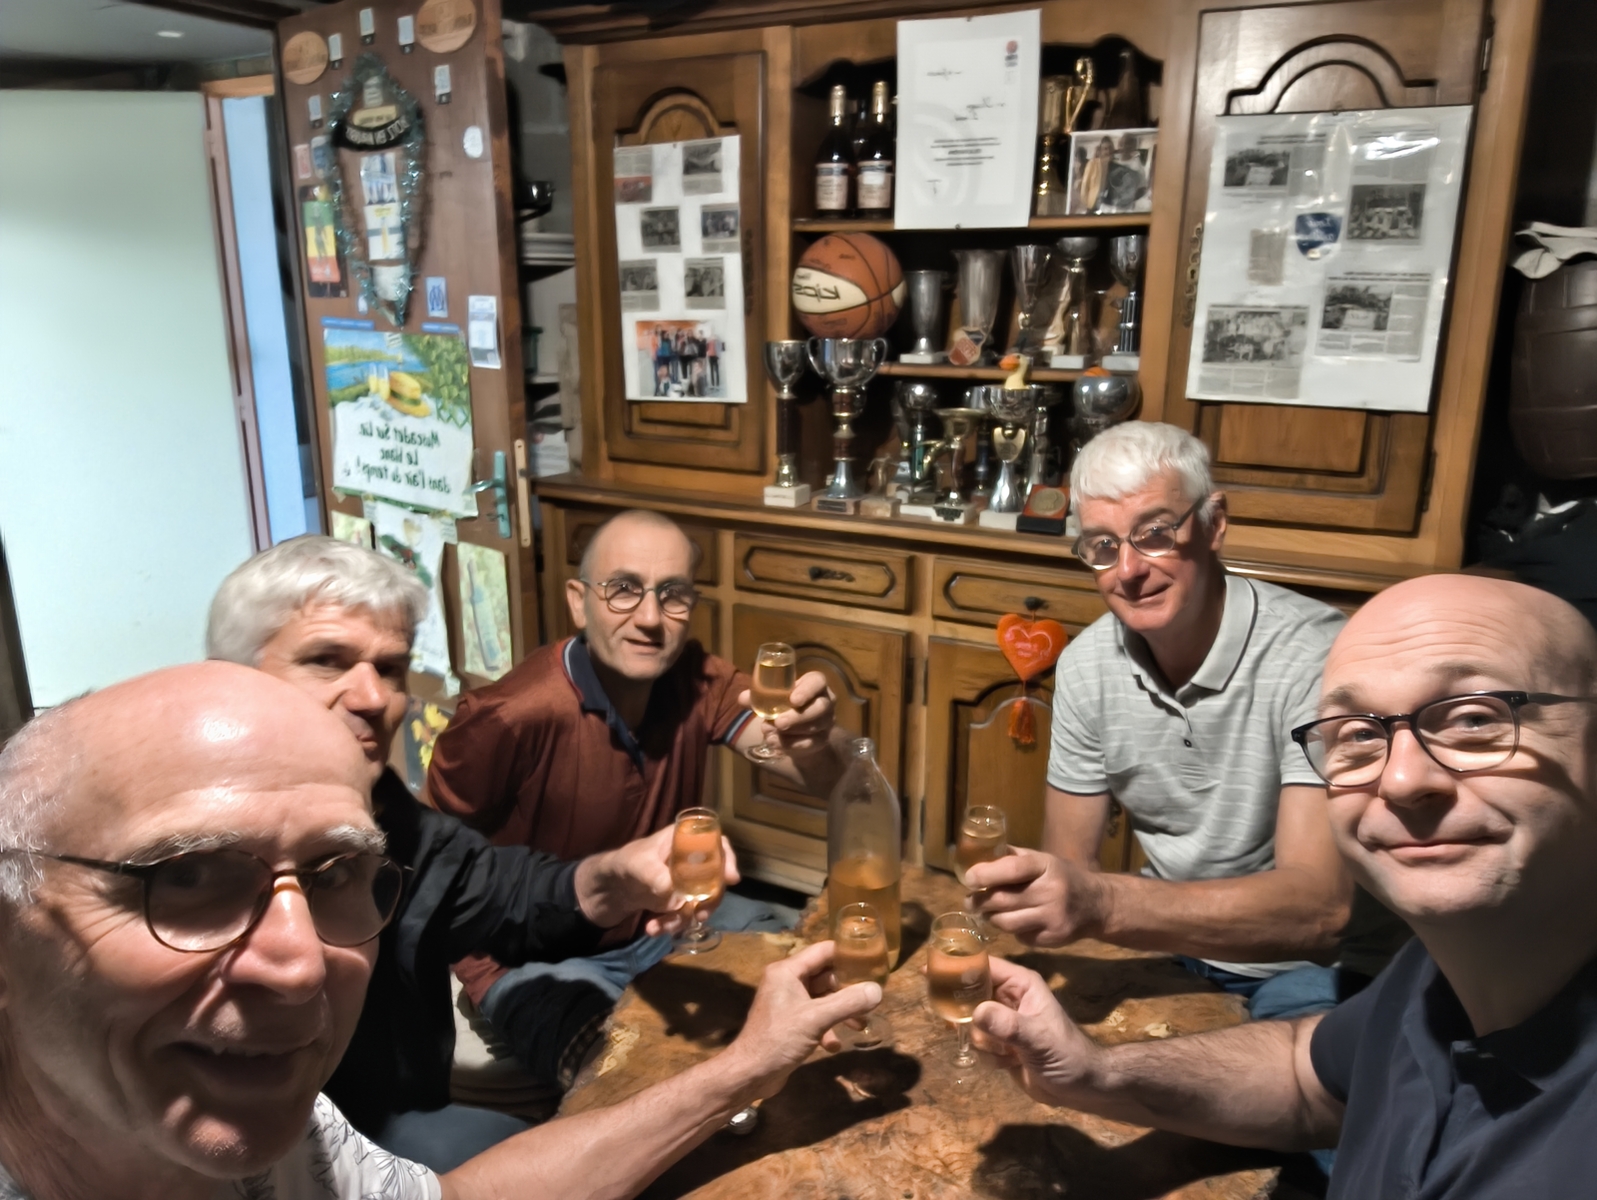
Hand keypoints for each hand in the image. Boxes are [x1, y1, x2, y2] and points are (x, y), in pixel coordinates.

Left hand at [574, 826, 739, 933]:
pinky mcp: (675, 902)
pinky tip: (652, 928)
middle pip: (715, 878)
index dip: (727, 858)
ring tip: (661, 927)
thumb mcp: (637, 865)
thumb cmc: (623, 864)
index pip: (715, 842)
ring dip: (685, 918)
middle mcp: (689, 861)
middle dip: (710, 899)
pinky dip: (671, 925)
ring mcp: (684, 883)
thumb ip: (655, 876)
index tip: (731, 878)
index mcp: (683, 841)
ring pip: (700, 901)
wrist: (605, 888)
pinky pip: (683, 915)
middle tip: (701, 914)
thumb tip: (676, 896)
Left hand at [720, 941, 882, 1100]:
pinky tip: (833, 1045)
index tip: (872, 964)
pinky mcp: (789, 1023)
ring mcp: (787, 1003)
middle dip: (847, 990)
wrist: (750, 1074)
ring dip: (840, 1012)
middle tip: (869, 1001)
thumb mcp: (817, 1018)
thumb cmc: (779, 1039)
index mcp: (787, 971)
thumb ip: (848, 1002)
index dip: (848, 955)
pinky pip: (815, 1017)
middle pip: (825, 976)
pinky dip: (827, 1028)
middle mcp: (786, 982)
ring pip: (822, 999)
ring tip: (859, 1026)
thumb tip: (878, 990)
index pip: (823, 951)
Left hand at [737, 670, 834, 756]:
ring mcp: (826, 722)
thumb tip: (742, 699)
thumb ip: (757, 697)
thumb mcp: (770, 698)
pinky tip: (776, 744)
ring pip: (816, 727)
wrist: (795, 731)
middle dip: (798, 716)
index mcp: (813, 684)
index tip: (793, 699)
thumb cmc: (783, 706)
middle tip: (779, 722)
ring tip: (770, 732)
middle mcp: (825, 701)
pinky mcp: (822, 740)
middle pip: (821, 707)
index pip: (817, 681)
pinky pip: (810, 743)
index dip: (807, 690)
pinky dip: (791, 745)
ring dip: (792, 732)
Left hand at [964, 847, 1107, 946]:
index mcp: (1046, 866)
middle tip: (970, 900)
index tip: (968, 879)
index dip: (986, 874)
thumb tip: (977, 857)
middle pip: (1003, 900)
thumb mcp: (1042, 860)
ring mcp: (1053, 918)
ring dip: (991, 917)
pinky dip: (1011, 930)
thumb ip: (1012, 858)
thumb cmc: (1061, 877)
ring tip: (988, 911)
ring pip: (1006, 922)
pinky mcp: (1053, 939)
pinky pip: (1019, 936)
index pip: (1012, 869)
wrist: (1097, 905)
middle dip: (980, 901)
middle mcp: (1051, 892)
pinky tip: (1014, 921)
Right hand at [970, 956, 1101, 1106]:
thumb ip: (1008, 1025)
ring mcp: (1003, 1021)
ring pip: (971, 1023)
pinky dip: (988, 1056)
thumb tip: (975, 1013)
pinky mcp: (1000, 1043)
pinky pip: (978, 1042)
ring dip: (983, 1041)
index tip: (929, 970)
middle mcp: (1009, 998)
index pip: (983, 965)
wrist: (1080, 1088)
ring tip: (1005, 1053)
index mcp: (1020, 984)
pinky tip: (1008, 1063)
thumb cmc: (1067, 1055)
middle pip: (970, 993)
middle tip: (955, 1024)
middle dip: (965, 1013)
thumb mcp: (1038, 1039)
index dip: (957, 966)